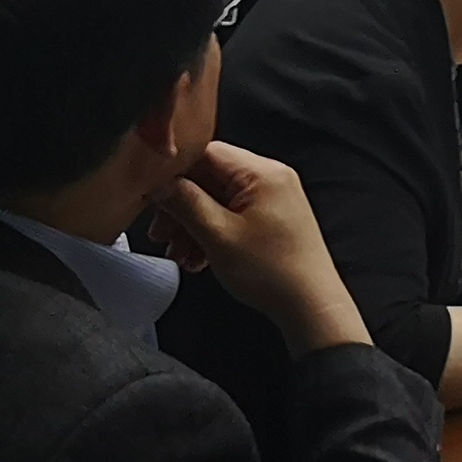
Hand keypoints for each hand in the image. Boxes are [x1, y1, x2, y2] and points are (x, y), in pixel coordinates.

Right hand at [148, 139, 366, 354]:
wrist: (311, 308)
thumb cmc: (275, 274)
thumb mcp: (218, 236)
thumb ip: (185, 203)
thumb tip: (159, 183)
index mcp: (261, 172)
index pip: (205, 153)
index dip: (172, 173)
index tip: (151, 195)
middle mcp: (269, 178)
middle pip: (208, 178)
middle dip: (179, 207)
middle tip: (161, 233)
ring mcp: (271, 199)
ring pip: (216, 200)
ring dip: (191, 225)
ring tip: (179, 253)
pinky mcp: (270, 219)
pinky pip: (230, 215)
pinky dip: (210, 234)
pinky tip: (197, 258)